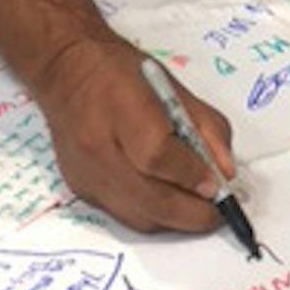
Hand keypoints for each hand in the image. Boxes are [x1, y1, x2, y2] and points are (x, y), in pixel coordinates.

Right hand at [36, 31, 235, 234]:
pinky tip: (167, 200)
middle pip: (150, 198)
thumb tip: (225, 174)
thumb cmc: (121, 71)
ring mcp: (86, 173)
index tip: (218, 186)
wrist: (64, 69)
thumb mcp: (173, 86)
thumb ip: (206, 128)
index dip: (192, 175)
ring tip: (198, 210)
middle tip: (219, 213)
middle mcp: (97, 147)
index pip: (158, 156)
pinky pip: (123, 214)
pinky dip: (152, 213)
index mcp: (120, 109)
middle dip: (193, 214)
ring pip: (139, 217)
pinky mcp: (80, 189)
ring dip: (174, 220)